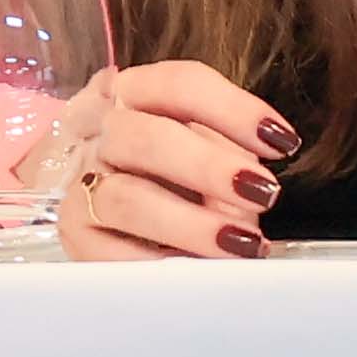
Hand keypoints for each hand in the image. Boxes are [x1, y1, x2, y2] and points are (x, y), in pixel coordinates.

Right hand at [57, 59, 288, 259]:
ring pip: (125, 198)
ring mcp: (81, 183)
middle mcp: (99, 131)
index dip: (234, 109)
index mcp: (134, 94)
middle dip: (210, 167)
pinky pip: (109, 253)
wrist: (105, 205)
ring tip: (242, 243)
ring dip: (190, 224)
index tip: (282, 142)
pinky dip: (157, 264)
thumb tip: (252, 195)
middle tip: (264, 193)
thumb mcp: (200, 148)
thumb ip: (225, 156)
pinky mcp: (74, 234)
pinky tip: (195, 271)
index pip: (179, 85)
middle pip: (145, 138)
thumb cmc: (168, 171)